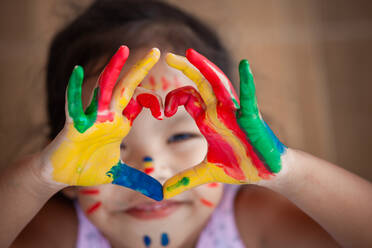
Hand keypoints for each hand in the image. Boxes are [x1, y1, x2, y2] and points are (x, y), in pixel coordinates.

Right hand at [41, 46, 162, 200]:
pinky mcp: (73, 125)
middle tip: (156, 51)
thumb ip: (137, 180)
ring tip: (124, 51)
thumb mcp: (117, 174)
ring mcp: (90, 118)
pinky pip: (74, 105)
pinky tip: (77, 73)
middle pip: (125, 88)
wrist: (62, 175)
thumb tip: (158, 193)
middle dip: (139, 70)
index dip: (152, 102)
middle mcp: (107, 116)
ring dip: (113, 70)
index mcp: (118, 123)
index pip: (138, 103)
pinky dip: (75, 90)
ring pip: (104, 89)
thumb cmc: (87, 168)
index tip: (164, 111)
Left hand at [163, 49, 285, 197]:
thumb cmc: (240, 166)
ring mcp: (235, 113)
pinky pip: (249, 98)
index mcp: (208, 119)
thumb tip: (162, 193)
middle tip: (168, 55)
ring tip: (192, 54)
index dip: (173, 99)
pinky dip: (247, 82)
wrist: (266, 172)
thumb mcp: (207, 173)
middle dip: (186, 69)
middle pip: (201, 84)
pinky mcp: (252, 118)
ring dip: (206, 68)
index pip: (188, 98)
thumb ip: (185, 179)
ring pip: (220, 85)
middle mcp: (219, 111)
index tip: (161, 111)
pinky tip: (244, 66)